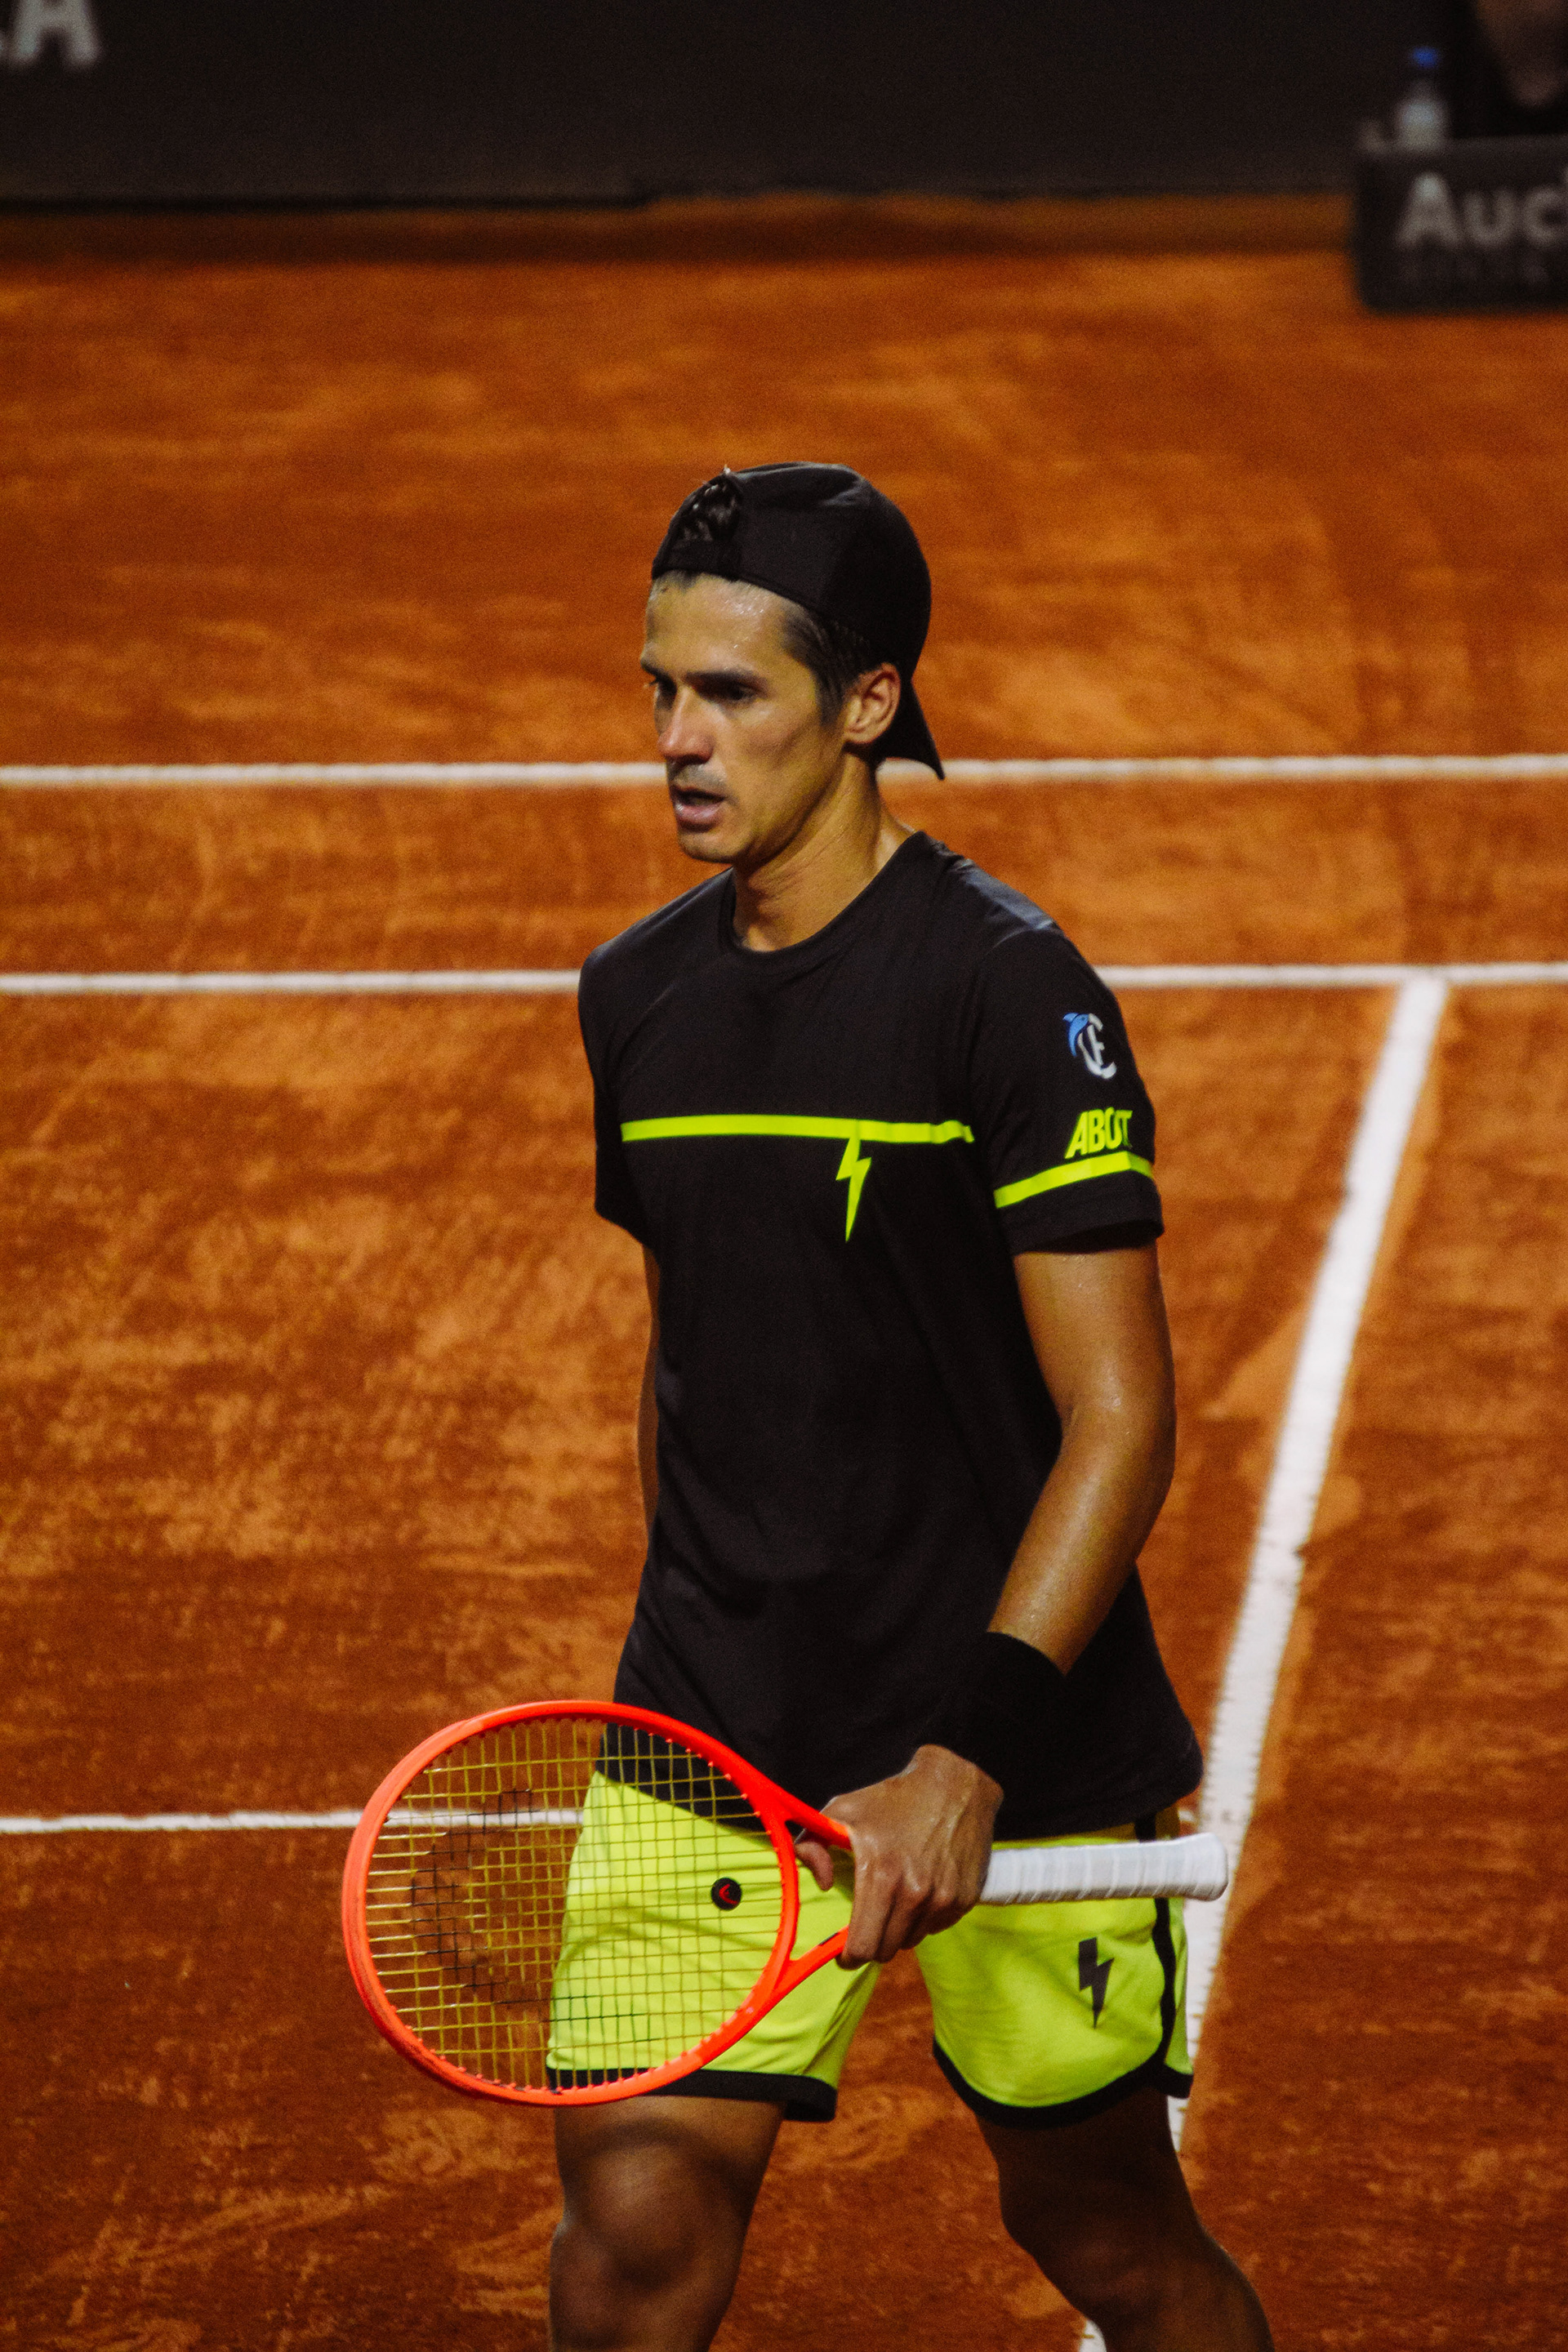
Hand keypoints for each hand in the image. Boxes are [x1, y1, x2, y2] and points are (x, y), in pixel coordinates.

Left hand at [794, 1745, 1001, 1966]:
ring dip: (897, 1931)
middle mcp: (914, 1892)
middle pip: (886, 1951)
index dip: (849, 1956)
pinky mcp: (963, 1899)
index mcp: (881, 1875)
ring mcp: (942, 1898)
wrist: (953, 1787)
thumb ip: (813, 1844)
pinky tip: (918, 1893)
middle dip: (871, 1945)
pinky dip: (922, 1920)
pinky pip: (935, 1928)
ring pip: (910, 1941)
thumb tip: (822, 1884)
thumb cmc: (893, 1800)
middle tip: (866, 1928)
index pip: (863, 1945)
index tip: (844, 1954)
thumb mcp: (843, 1810)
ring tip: (893, 1902)